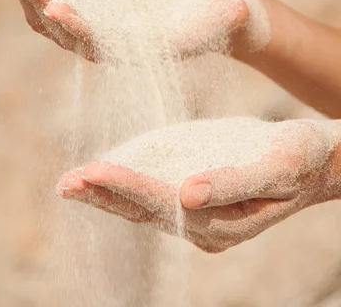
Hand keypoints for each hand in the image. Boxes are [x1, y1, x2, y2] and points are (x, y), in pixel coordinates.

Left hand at [56, 119, 340, 252]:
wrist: (313, 157)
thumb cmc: (300, 157)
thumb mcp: (276, 166)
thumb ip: (232, 183)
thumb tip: (188, 194)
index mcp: (220, 221)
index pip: (164, 206)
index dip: (127, 188)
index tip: (92, 171)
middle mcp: (202, 222)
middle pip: (145, 211)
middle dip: (105, 195)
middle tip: (67, 183)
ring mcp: (197, 209)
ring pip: (144, 205)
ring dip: (107, 192)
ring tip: (72, 182)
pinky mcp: (194, 189)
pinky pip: (154, 190)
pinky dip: (126, 182)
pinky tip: (102, 172)